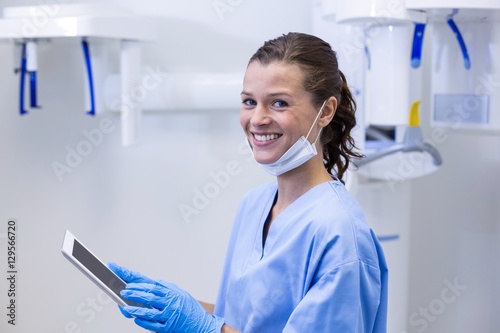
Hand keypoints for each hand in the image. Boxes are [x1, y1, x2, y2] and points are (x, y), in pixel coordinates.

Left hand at [108, 263, 224, 332]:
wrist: (203, 324)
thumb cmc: (190, 309)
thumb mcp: (180, 293)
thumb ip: (167, 288)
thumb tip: (154, 282)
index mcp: (172, 292)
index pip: (151, 285)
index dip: (137, 282)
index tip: (126, 279)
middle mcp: (170, 302)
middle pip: (148, 296)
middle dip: (134, 293)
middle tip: (124, 291)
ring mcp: (169, 315)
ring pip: (149, 310)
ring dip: (135, 308)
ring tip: (125, 306)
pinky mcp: (168, 327)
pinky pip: (153, 324)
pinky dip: (143, 321)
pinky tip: (136, 318)